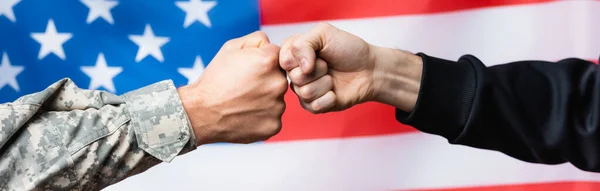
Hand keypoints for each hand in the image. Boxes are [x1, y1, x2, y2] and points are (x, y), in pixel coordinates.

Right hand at [178, 31, 287, 144]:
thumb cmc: (215, 79)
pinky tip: (245, 115)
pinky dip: (261, 117)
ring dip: (264, 99)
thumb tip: (271, 45)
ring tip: (242, 102)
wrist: (200, 112)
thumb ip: (258, 40)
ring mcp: (278, 107)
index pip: (277, 55)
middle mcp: (278, 83)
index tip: (247, 70)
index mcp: (269, 61)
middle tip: (243, 87)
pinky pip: (272, 117)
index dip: (260, 61)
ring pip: (276, 99)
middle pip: (279, 78)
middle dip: (265, 80)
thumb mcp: (231, 48)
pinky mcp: (274, 126)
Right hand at [280, 23, 422, 113]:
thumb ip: (303, 43)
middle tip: (328, 65)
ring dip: (325, 83)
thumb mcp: (324, 33)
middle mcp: (296, 72)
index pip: (282, 58)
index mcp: (294, 54)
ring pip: (304, 92)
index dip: (300, 56)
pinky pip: (313, 106)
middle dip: (317, 69)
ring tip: (333, 78)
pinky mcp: (314, 106)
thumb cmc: (349, 49)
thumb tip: (300, 67)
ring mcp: (304, 90)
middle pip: (294, 77)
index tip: (317, 51)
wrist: (370, 70)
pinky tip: (335, 92)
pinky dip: (329, 98)